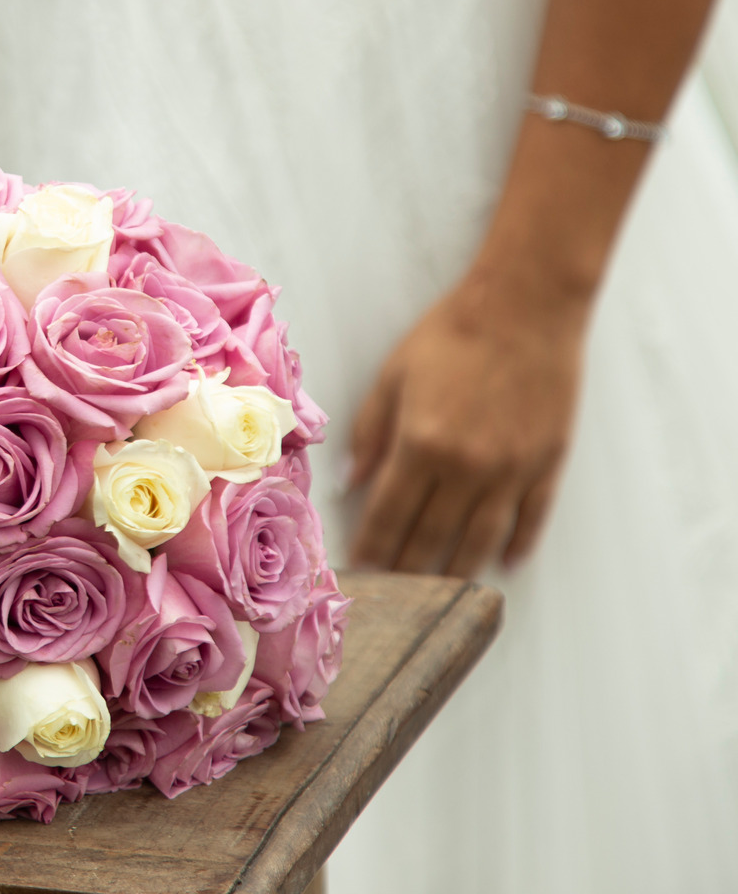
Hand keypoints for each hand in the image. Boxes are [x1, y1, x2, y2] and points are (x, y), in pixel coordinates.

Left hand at [348, 272, 586, 574]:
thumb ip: (369, 433)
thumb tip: (350, 482)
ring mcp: (512, 470)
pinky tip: (503, 563)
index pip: (389, 514)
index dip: (372, 546)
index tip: (360, 570)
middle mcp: (467, 468)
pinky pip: (531, 518)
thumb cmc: (452, 334)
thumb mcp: (392, 377)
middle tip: (393, 592)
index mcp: (422, 444)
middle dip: (407, 568)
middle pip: (432, 535)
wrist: (526, 306)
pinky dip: (516, 544)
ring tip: (437, 588)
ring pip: (480, 538)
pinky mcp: (547, 463)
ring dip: (456, 567)